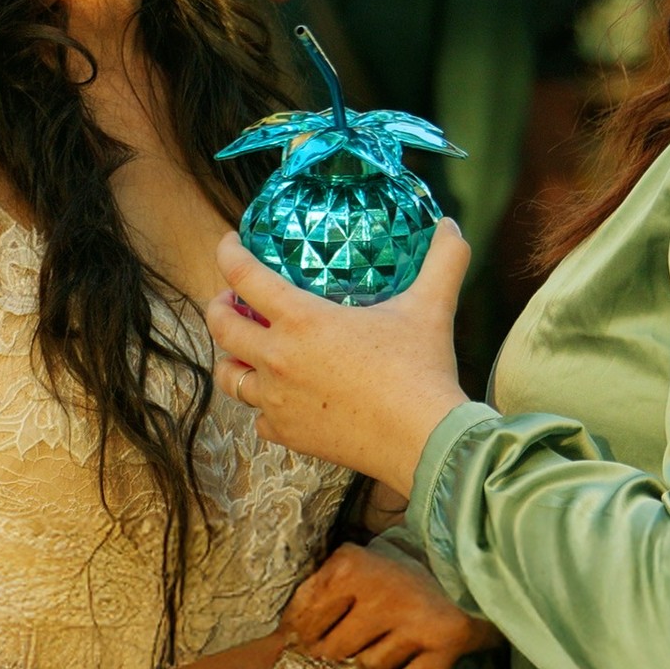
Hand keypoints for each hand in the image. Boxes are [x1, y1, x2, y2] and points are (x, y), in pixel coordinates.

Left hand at [208, 219, 470, 498]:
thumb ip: (442, 261)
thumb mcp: (431, 307)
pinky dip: (262, 406)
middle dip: (218, 306)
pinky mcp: (289, 435)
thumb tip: (452, 225)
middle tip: (231, 298)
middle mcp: (278, 359)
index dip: (229, 253)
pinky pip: (258, 419)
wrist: (424, 443)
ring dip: (232, 358)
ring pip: (229, 378)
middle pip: (220, 327)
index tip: (231, 244)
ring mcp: (278, 402)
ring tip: (246, 350)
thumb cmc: (422, 371)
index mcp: (301, 320)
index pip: (244, 276)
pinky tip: (279, 398)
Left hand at [284, 544, 500, 668]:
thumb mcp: (347, 566)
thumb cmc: (387, 575)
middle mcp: (383, 594)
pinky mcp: (442, 649)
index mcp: (352, 569)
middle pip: (332, 653)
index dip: (294, 645)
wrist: (456, 572)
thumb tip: (282, 642)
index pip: (306, 620)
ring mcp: (415, 623)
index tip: (292, 657)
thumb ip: (313, 594)